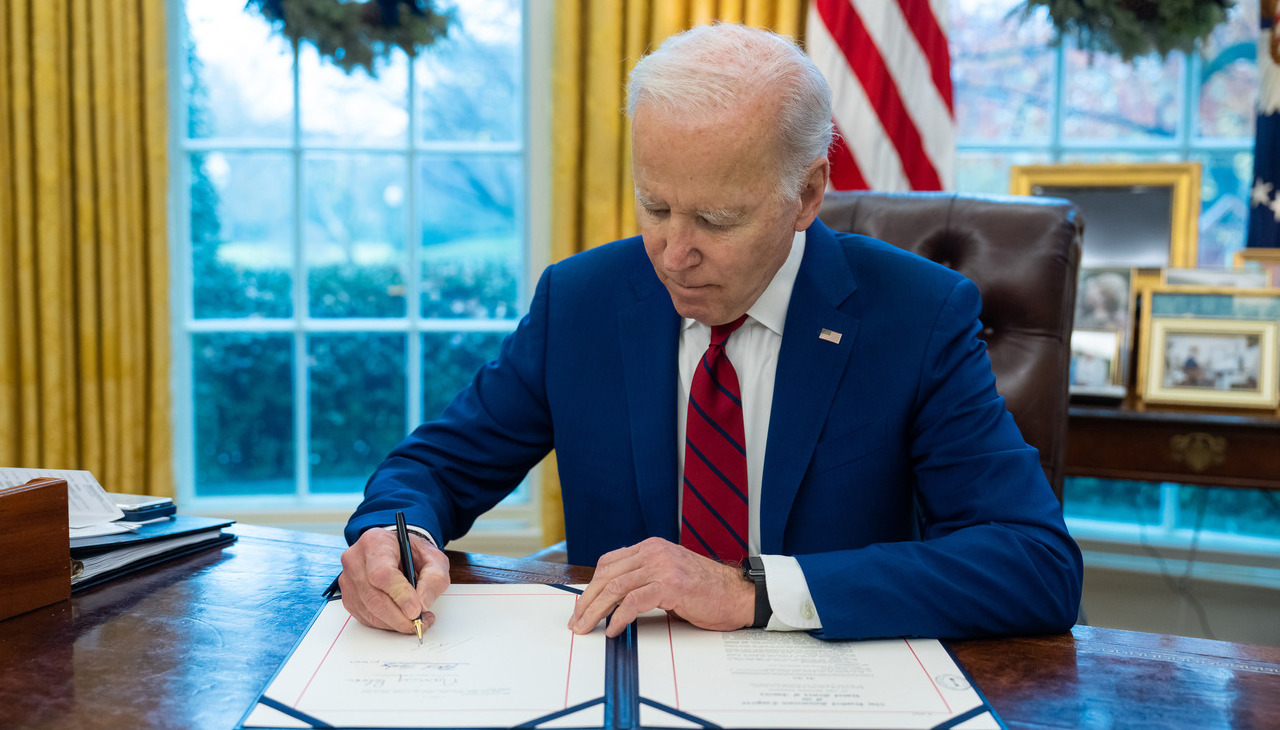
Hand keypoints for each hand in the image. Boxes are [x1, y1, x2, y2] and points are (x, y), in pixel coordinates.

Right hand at [339, 527, 450, 633]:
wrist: (397, 553)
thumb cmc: (412, 553)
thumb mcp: (434, 558)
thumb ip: (434, 578)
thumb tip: (423, 604)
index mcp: (375, 542)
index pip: (382, 573)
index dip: (400, 595)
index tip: (416, 611)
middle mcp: (355, 560)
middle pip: (373, 596)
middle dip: (399, 616)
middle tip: (420, 622)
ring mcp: (348, 580)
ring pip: (370, 611)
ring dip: (395, 623)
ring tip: (416, 620)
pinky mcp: (348, 598)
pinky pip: (366, 618)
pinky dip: (386, 624)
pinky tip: (401, 617)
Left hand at [568, 537, 753, 636]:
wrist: (738, 595)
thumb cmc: (706, 591)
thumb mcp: (669, 576)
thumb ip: (644, 579)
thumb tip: (612, 598)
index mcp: (651, 547)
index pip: (608, 563)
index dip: (590, 586)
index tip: (581, 606)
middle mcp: (654, 552)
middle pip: (607, 575)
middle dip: (586, 600)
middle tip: (576, 621)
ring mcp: (662, 566)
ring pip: (616, 587)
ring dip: (596, 610)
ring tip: (586, 627)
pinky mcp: (671, 585)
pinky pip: (634, 601)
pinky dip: (619, 617)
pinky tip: (613, 629)